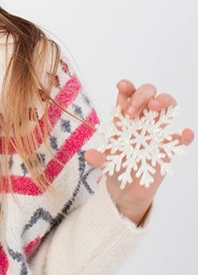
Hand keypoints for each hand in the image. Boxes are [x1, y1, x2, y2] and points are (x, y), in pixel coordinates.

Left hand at [84, 80, 193, 225]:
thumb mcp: (104, 162)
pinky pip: (180, 137)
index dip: (126, 87)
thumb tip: (88, 156)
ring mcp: (156, 131)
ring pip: (166, 105)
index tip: (122, 87)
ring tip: (155, 108)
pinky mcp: (168, 147)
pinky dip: (185, 134)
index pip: (127, 95)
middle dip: (141, 95)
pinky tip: (185, 133)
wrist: (128, 187)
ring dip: (164, 101)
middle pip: (147, 93)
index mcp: (124, 118)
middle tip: (132, 112)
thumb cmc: (115, 166)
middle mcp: (141, 119)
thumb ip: (98, 159)